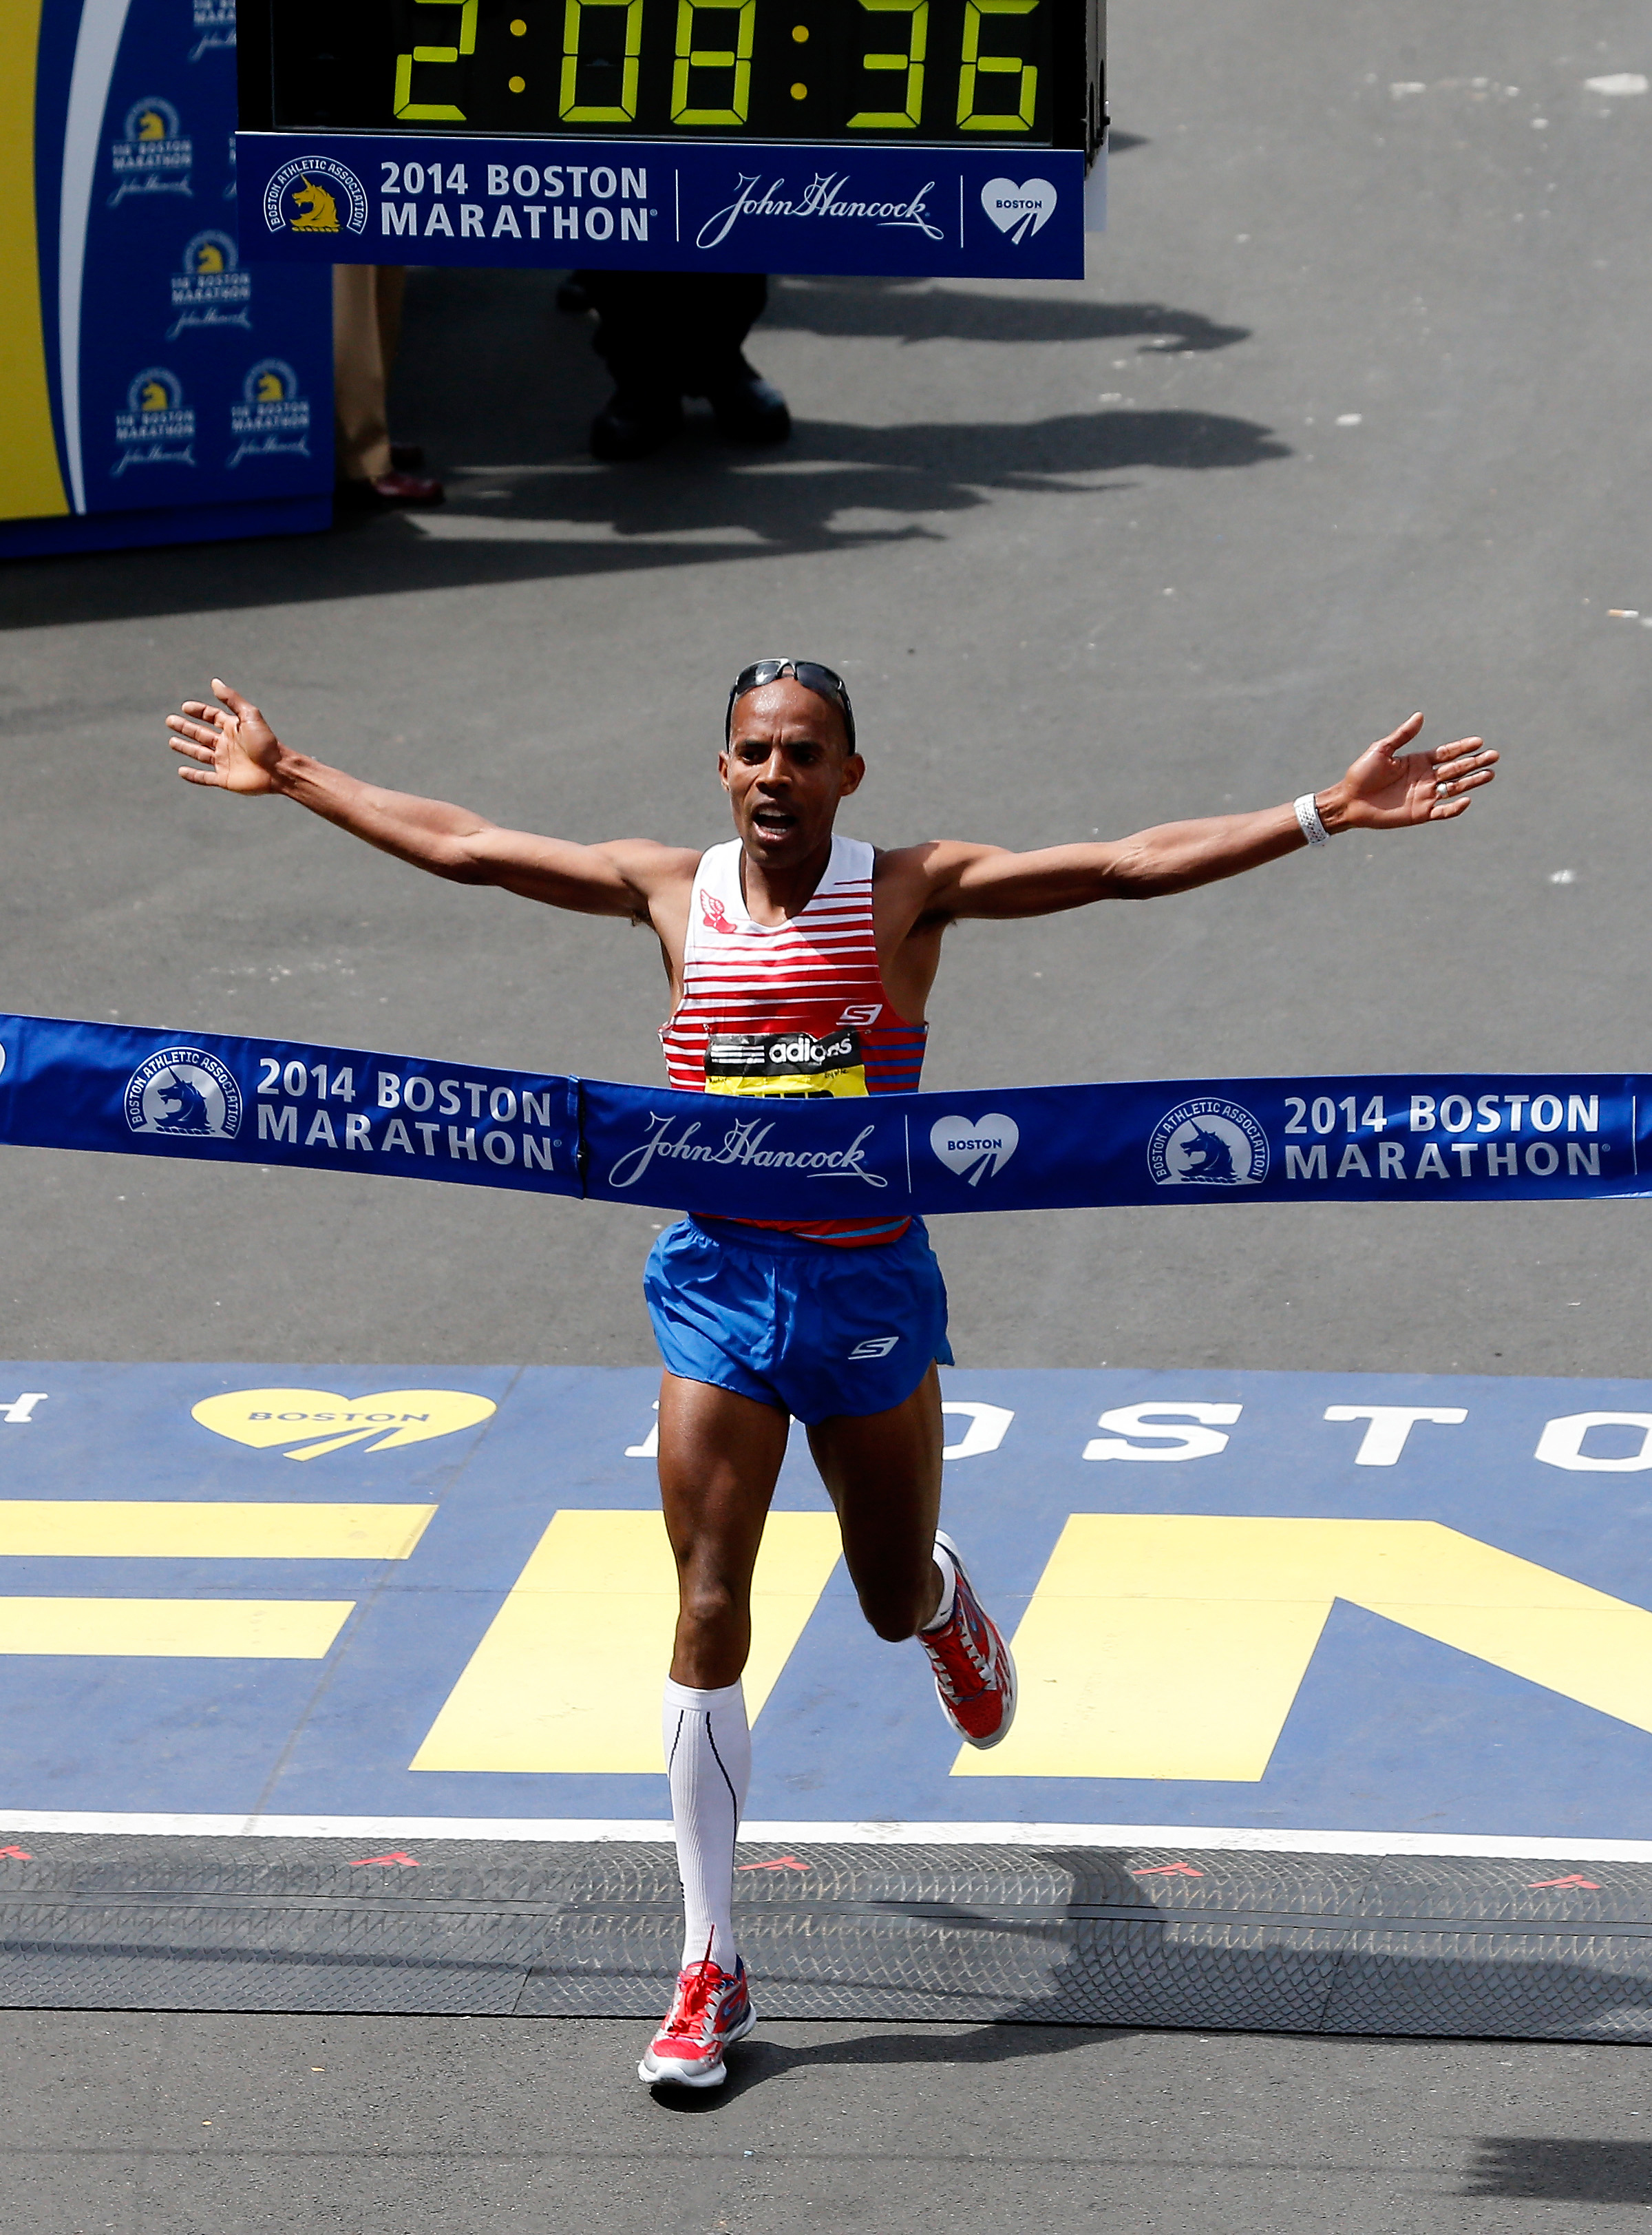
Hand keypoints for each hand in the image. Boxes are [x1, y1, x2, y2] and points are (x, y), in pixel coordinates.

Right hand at [166, 678, 285, 795]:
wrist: (279, 770)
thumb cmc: (266, 742)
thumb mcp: (249, 716)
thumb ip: (231, 700)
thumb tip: (214, 681)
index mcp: (233, 728)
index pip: (211, 717)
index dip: (198, 711)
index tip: (185, 707)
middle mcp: (227, 744)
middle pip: (201, 734)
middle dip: (185, 728)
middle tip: (169, 721)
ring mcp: (225, 762)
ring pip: (200, 754)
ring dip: (185, 748)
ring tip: (171, 742)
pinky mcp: (225, 779)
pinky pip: (204, 777)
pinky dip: (193, 775)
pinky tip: (181, 771)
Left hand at [1322, 713, 1496, 830]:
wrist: (1349, 800)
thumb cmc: (1361, 774)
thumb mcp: (1381, 750)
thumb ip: (1402, 735)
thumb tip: (1420, 715)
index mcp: (1418, 761)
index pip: (1447, 753)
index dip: (1462, 748)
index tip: (1479, 742)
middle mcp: (1425, 778)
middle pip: (1456, 769)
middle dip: (1475, 762)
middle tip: (1494, 756)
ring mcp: (1424, 796)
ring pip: (1455, 788)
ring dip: (1472, 782)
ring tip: (1490, 774)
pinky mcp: (1420, 814)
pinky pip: (1442, 812)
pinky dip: (1455, 807)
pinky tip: (1467, 799)